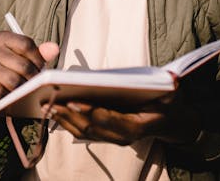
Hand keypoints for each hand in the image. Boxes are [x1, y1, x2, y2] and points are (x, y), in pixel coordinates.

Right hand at [0, 31, 58, 108]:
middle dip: (34, 77)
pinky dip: (10, 97)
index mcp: (2, 38)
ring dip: (24, 89)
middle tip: (37, 83)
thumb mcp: (24, 55)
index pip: (26, 44)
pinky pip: (1, 93)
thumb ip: (40, 52)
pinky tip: (13, 96)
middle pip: (23, 65)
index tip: (41, 67)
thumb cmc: (10, 66)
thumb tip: (53, 48)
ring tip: (27, 90)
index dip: (38, 58)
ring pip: (14, 81)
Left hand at [44, 91, 200, 145]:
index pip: (110, 119)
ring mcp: (114, 139)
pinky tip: (55, 111)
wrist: (173, 122)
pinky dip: (68, 123)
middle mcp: (124, 136)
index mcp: (137, 125)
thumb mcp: (171, 93)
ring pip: (84, 132)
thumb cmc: (169, 102)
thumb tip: (169, 80)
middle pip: (91, 128)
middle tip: (50, 102)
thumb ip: (168, 88)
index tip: (72, 102)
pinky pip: (84, 132)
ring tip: (46, 105)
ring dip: (64, 120)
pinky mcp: (107, 136)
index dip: (90, 112)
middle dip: (68, 115)